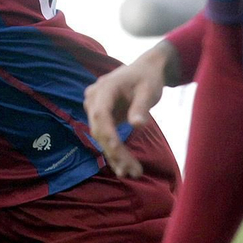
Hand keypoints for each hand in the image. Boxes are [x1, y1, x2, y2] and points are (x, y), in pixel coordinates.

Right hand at [82, 41, 176, 178]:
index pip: (100, 114)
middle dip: (115, 151)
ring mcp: (95, 108)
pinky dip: (114, 150)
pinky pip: (105, 135)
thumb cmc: (147, 78)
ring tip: (132, 172)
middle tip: (133, 170)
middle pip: (99, 129)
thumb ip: (141, 107)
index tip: (118, 151)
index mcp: (104, 89)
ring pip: (101, 136)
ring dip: (115, 155)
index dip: (107, 134)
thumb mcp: (148, 91)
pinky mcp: (101, 117)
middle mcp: (93, 99)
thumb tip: (137, 125)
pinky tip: (124, 167)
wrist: (145, 71)